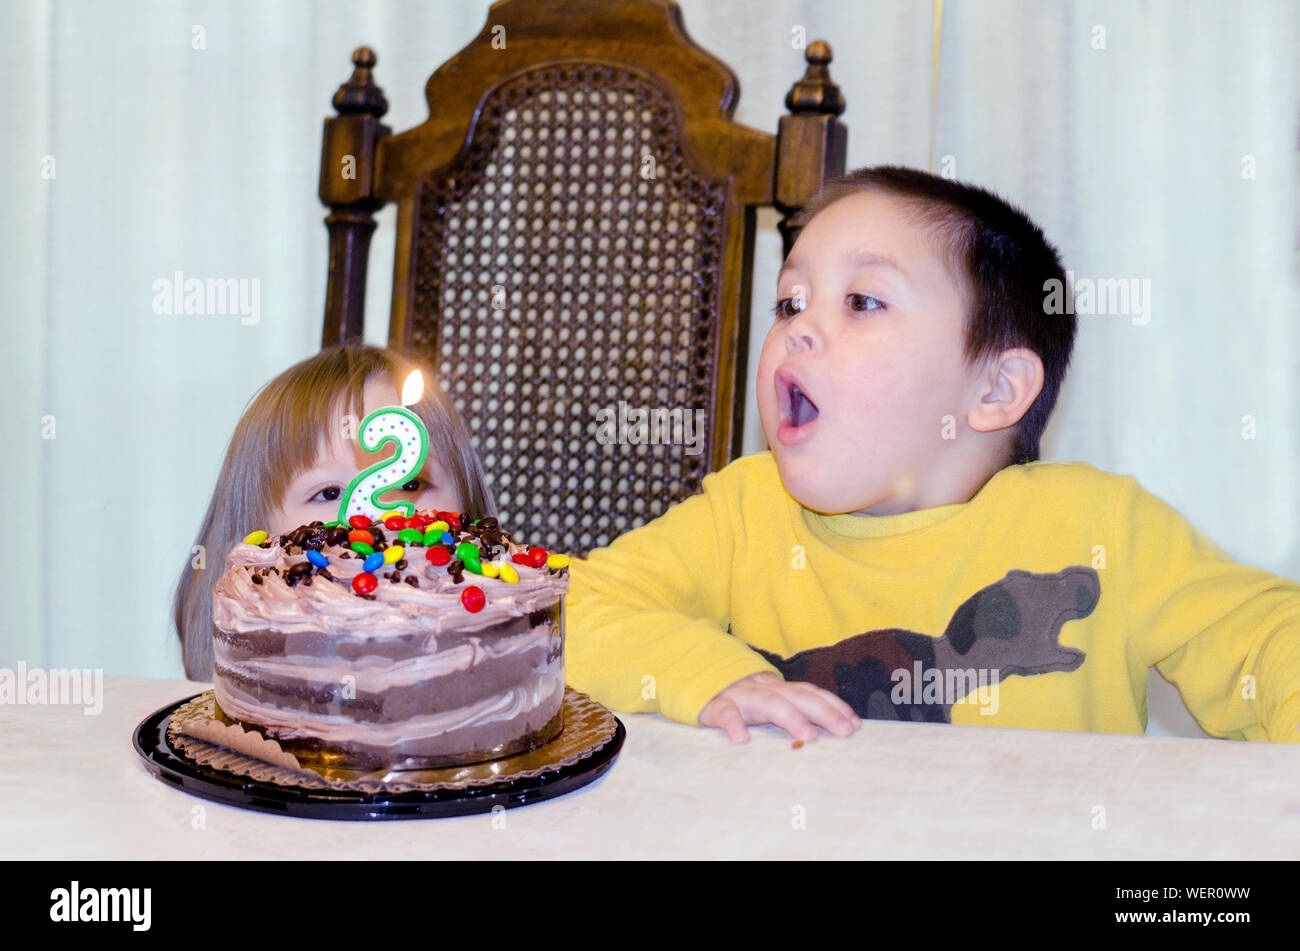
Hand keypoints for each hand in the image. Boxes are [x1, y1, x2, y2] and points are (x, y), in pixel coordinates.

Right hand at [698, 671, 861, 743]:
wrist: (690, 672)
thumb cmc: (735, 697)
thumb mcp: (764, 698)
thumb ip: (788, 707)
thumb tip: (826, 728)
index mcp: (776, 688)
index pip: (810, 693)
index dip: (833, 705)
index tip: (855, 724)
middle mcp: (762, 688)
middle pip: (798, 696)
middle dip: (824, 712)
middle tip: (845, 731)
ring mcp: (739, 695)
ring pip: (767, 703)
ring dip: (790, 717)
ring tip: (807, 736)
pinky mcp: (713, 704)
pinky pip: (724, 712)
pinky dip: (733, 723)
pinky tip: (742, 738)